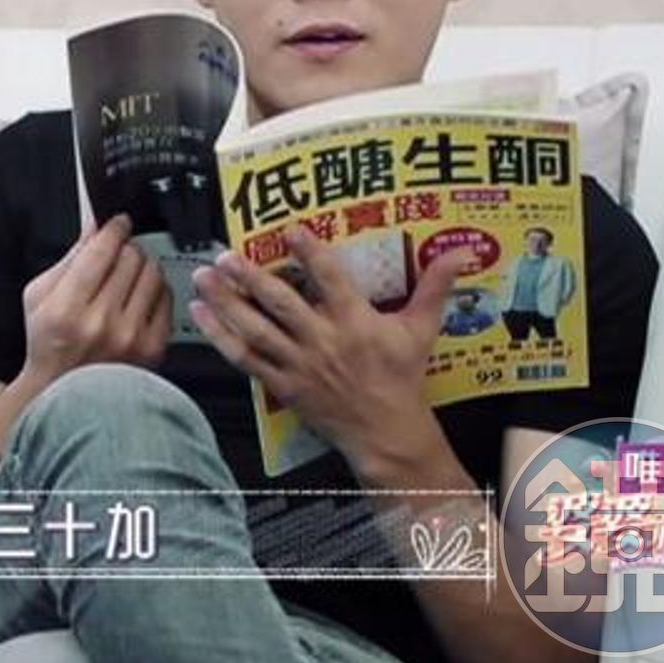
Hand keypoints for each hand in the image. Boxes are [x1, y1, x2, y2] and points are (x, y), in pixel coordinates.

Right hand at [21, 214, 172, 382]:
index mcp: (66, 309)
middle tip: (118, 254)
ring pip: (152, 273)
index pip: (100, 250)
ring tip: (129, 274)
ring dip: (142, 265)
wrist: (66, 395)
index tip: (117, 224)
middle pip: (130, 257)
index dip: (112, 228)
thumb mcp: (39, 297)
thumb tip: (94, 225)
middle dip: (125, 248)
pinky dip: (156, 289)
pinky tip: (140, 295)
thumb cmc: (48, 345)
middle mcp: (100, 323)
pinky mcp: (152, 348)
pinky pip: (166, 297)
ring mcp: (130, 338)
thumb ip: (69, 258)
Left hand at [190, 225, 471, 474]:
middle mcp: (324, 341)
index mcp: (357, 322)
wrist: (388, 433)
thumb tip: (462, 252)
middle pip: (282, 304)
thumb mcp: (421, 329)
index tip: (289, 229)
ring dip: (226, 302)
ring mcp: (300, 364)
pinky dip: (220, 337)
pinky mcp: (283, 385)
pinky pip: (246, 359)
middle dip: (250, 277)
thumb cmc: (403, 377)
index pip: (331, 280)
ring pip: (256, 329)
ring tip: (204, 277)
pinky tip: (200, 315)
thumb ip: (435, 287)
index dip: (310, 252)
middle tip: (225, 254)